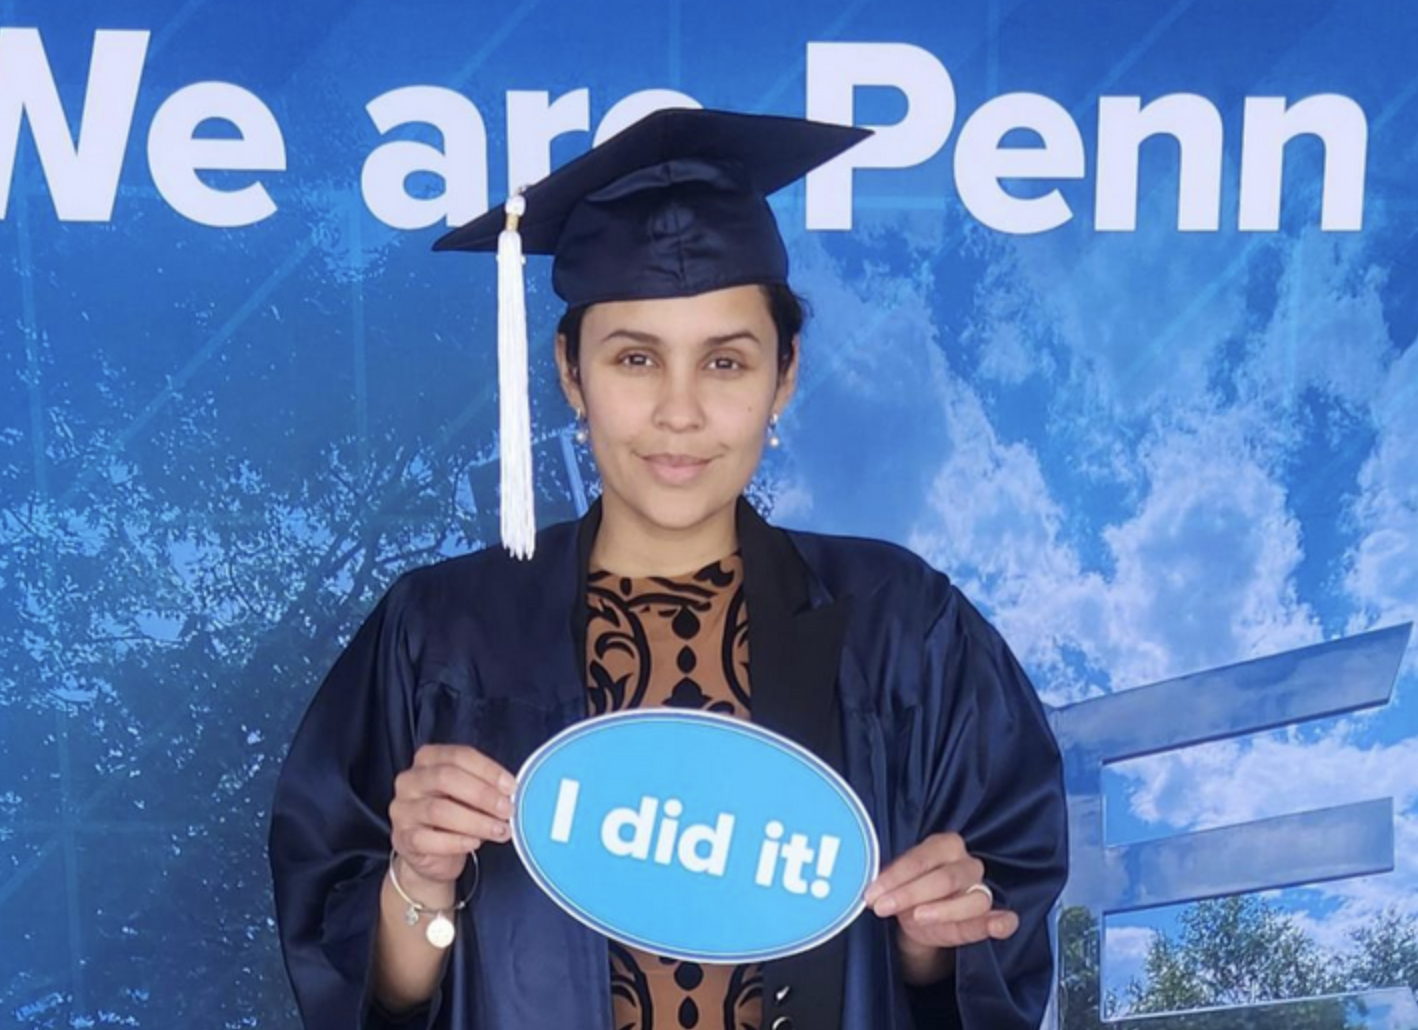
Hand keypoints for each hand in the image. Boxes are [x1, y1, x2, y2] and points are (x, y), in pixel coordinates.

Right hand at [389, 744, 516, 885]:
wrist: (428, 853)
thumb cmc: (452, 815)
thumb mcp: (467, 793)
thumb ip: (483, 786)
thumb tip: (509, 793)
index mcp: (428, 759)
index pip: (459, 755)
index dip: (488, 770)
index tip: (511, 787)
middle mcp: (410, 780)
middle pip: (446, 778)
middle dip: (482, 794)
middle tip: (507, 810)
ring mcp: (403, 809)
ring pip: (439, 810)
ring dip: (476, 821)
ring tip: (499, 830)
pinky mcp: (403, 839)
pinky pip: (430, 839)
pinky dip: (457, 842)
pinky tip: (475, 843)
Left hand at [864, 833, 1017, 980]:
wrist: (918, 918)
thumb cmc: (908, 890)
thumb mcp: (896, 883)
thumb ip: (890, 883)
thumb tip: (872, 892)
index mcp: (943, 845)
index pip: (919, 860)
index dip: (894, 878)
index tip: (872, 895)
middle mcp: (966, 863)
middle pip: (944, 878)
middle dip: (910, 894)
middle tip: (883, 907)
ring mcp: (979, 888)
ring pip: (972, 899)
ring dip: (944, 910)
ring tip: (919, 917)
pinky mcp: (986, 915)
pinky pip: (999, 917)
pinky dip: (1002, 922)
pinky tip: (1000, 925)